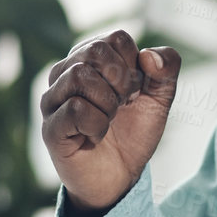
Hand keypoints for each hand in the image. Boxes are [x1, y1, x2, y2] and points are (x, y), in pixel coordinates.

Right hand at [40, 30, 181, 216]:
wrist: (121, 178)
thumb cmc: (132, 133)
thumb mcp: (159, 99)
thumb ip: (166, 70)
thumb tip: (149, 55)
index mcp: (90, 59)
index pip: (116, 38)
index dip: (134, 65)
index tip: (133, 92)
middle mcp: (65, 73)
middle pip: (95, 50)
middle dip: (122, 81)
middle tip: (122, 106)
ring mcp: (53, 99)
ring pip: (80, 76)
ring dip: (108, 103)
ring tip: (108, 120)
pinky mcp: (50, 127)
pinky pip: (75, 109)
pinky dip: (97, 125)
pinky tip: (95, 137)